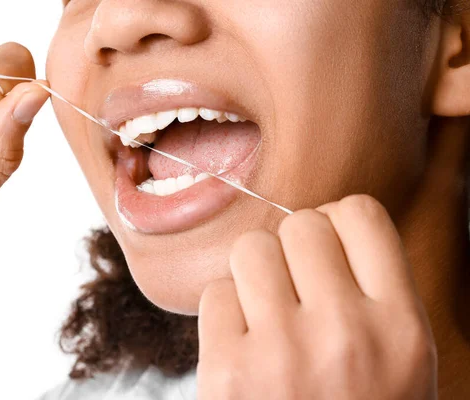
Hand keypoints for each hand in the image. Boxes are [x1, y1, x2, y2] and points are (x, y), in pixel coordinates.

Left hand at [197, 195, 436, 399]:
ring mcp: (282, 352)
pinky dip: (225, 313)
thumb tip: (322, 226)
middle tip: (293, 289)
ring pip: (251, 249)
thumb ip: (370, 294)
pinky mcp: (226, 374)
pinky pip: (214, 294)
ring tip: (267, 316)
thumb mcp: (398, 364)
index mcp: (401, 330)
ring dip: (254, 276)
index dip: (338, 223)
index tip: (328, 248)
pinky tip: (243, 347)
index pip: (361, 216)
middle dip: (292, 250)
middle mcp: (345, 334)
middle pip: (300, 225)